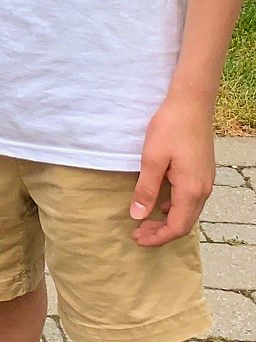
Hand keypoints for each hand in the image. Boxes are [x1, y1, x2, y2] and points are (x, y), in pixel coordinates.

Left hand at [130, 91, 214, 246]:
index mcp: (191, 190)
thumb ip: (146, 190)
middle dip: (161, 232)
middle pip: (185, 223)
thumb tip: (138, 216)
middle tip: (138, 232)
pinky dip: (175, 206)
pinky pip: (191, 199)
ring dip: (168, 220)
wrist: (191, 103)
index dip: (157, 237)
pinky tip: (160, 200)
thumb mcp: (152, 160)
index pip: (176, 227)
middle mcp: (203, 190)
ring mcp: (206, 180)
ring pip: (189, 212)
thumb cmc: (170, 128)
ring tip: (145, 218)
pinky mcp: (203, 171)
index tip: (136, 238)